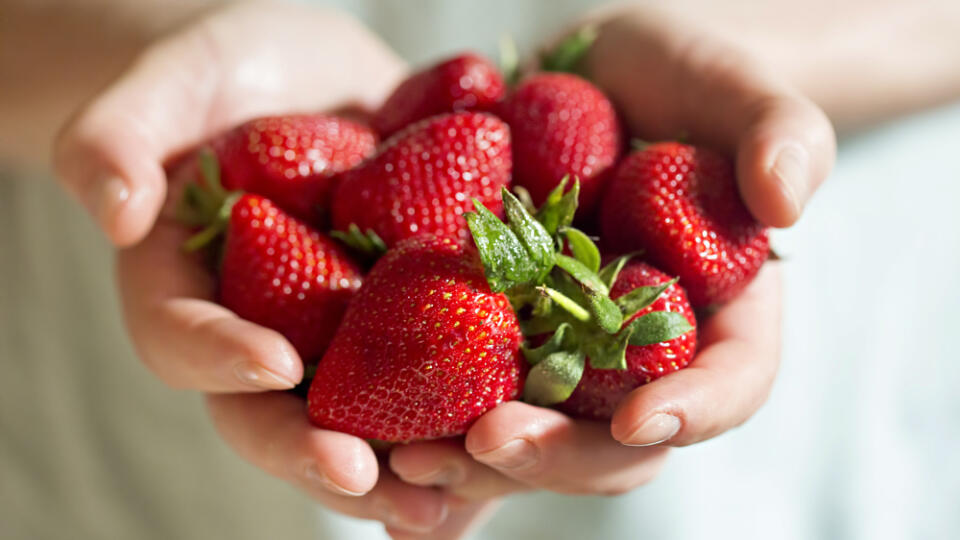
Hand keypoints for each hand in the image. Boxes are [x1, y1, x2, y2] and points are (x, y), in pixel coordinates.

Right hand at [52, 2, 455, 534]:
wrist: (310, 78)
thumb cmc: (223, 75)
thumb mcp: (166, 86)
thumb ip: (117, 137)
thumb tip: (113, 209)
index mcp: (189, 292)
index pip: (184, 339)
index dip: (221, 359)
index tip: (275, 366)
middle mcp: (264, 334)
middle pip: (275, 418)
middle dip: (319, 455)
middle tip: (366, 479)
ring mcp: (338, 337)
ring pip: (362, 422)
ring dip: (403, 468)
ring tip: (451, 499)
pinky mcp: (408, 320)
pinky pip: (435, 379)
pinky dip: (469, 416)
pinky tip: (515, 439)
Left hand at [389, 5, 832, 530]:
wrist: (593, 78)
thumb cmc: (678, 79)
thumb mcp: (735, 88)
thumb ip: (779, 132)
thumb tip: (789, 200)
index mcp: (717, 315)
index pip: (731, 381)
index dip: (696, 409)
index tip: (645, 420)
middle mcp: (636, 355)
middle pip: (613, 438)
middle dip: (555, 454)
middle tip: (489, 445)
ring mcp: (561, 354)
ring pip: (531, 435)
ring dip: (473, 463)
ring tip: (410, 463)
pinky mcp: (494, 335)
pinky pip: (462, 399)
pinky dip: (422, 434)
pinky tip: (374, 461)